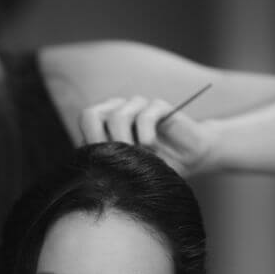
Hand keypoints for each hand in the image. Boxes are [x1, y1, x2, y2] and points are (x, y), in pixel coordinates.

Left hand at [76, 95, 217, 175]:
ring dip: (127, 143)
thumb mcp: (125, 167)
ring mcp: (138, 106)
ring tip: (139, 157)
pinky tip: (151, 148)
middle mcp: (119, 110)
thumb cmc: (153, 164)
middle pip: (93, 113)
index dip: (92, 141)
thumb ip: (105, 160)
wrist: (188, 159)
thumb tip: (85, 162)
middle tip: (118, 158)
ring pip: (118, 117)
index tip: (107, 163)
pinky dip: (145, 136)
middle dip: (102, 140)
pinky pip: (145, 115)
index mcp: (105, 121)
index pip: (87, 119)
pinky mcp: (159, 106)